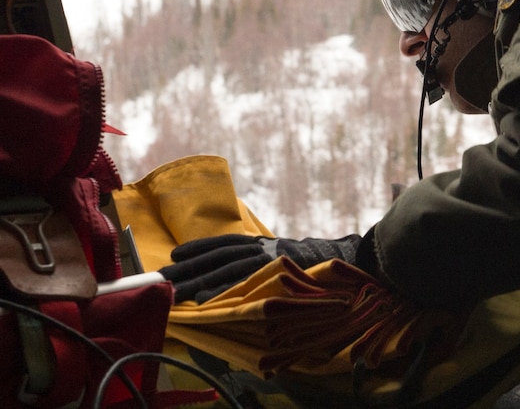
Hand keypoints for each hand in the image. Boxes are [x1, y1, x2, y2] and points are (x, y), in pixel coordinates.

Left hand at [158, 233, 360, 302]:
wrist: (335, 259)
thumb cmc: (303, 262)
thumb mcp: (276, 254)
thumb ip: (255, 257)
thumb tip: (231, 267)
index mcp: (257, 242)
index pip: (222, 242)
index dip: (199, 247)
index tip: (175, 254)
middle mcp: (258, 247)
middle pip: (216, 256)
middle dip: (188, 266)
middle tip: (162, 276)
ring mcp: (265, 259)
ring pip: (224, 268)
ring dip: (198, 279)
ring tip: (176, 289)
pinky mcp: (273, 272)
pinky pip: (243, 283)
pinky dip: (223, 290)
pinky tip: (205, 300)